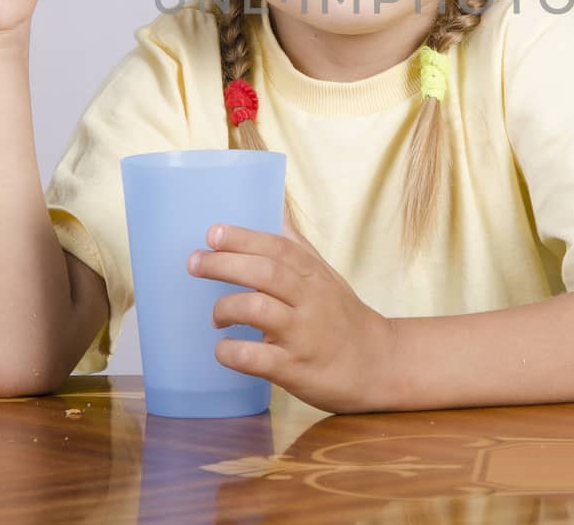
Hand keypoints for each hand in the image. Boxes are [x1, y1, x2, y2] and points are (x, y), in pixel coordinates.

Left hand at [187, 224, 397, 413]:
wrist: (378, 364)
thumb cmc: (342, 316)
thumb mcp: (325, 274)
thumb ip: (296, 244)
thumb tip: (276, 205)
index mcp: (314, 274)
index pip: (277, 247)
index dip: (243, 238)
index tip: (213, 233)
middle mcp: (310, 300)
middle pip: (265, 273)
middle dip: (224, 264)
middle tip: (195, 263)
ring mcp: (303, 335)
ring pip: (259, 310)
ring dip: (227, 308)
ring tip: (216, 316)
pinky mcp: (296, 368)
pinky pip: (256, 358)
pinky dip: (232, 352)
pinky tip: (224, 349)